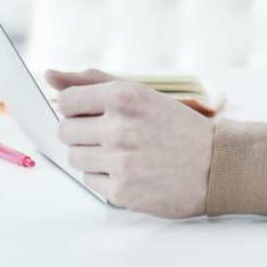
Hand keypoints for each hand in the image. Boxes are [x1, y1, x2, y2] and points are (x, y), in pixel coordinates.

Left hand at [45, 68, 212, 217]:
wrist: (217, 165)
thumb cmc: (178, 128)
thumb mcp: (141, 94)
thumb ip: (92, 82)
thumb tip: (49, 75)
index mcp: (124, 97)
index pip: (66, 101)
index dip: (75, 109)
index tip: (91, 114)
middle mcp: (120, 127)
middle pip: (65, 131)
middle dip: (82, 133)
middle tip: (110, 136)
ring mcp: (121, 162)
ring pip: (75, 158)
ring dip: (92, 157)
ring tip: (122, 154)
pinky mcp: (123, 191)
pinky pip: (90, 182)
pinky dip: (105, 178)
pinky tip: (130, 172)